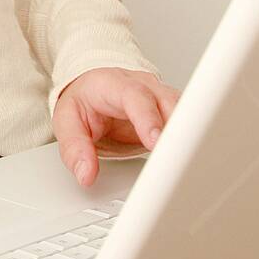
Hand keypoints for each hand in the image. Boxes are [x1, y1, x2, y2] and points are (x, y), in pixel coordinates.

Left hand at [52, 68, 181, 186]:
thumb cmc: (83, 103)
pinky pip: (188, 122)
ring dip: (187, 135)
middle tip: (177, 157)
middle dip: (175, 128)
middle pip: (168, 101)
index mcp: (114, 84)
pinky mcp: (171, 112)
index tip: (155, 141)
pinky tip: (191, 159)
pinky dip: (190, 139)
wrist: (92, 90)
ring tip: (188, 162)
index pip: (135, 96)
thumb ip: (74, 148)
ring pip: (184, 110)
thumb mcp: (67, 122)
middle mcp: (143, 86)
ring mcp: (160, 97)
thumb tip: (86, 174)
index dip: (148, 118)